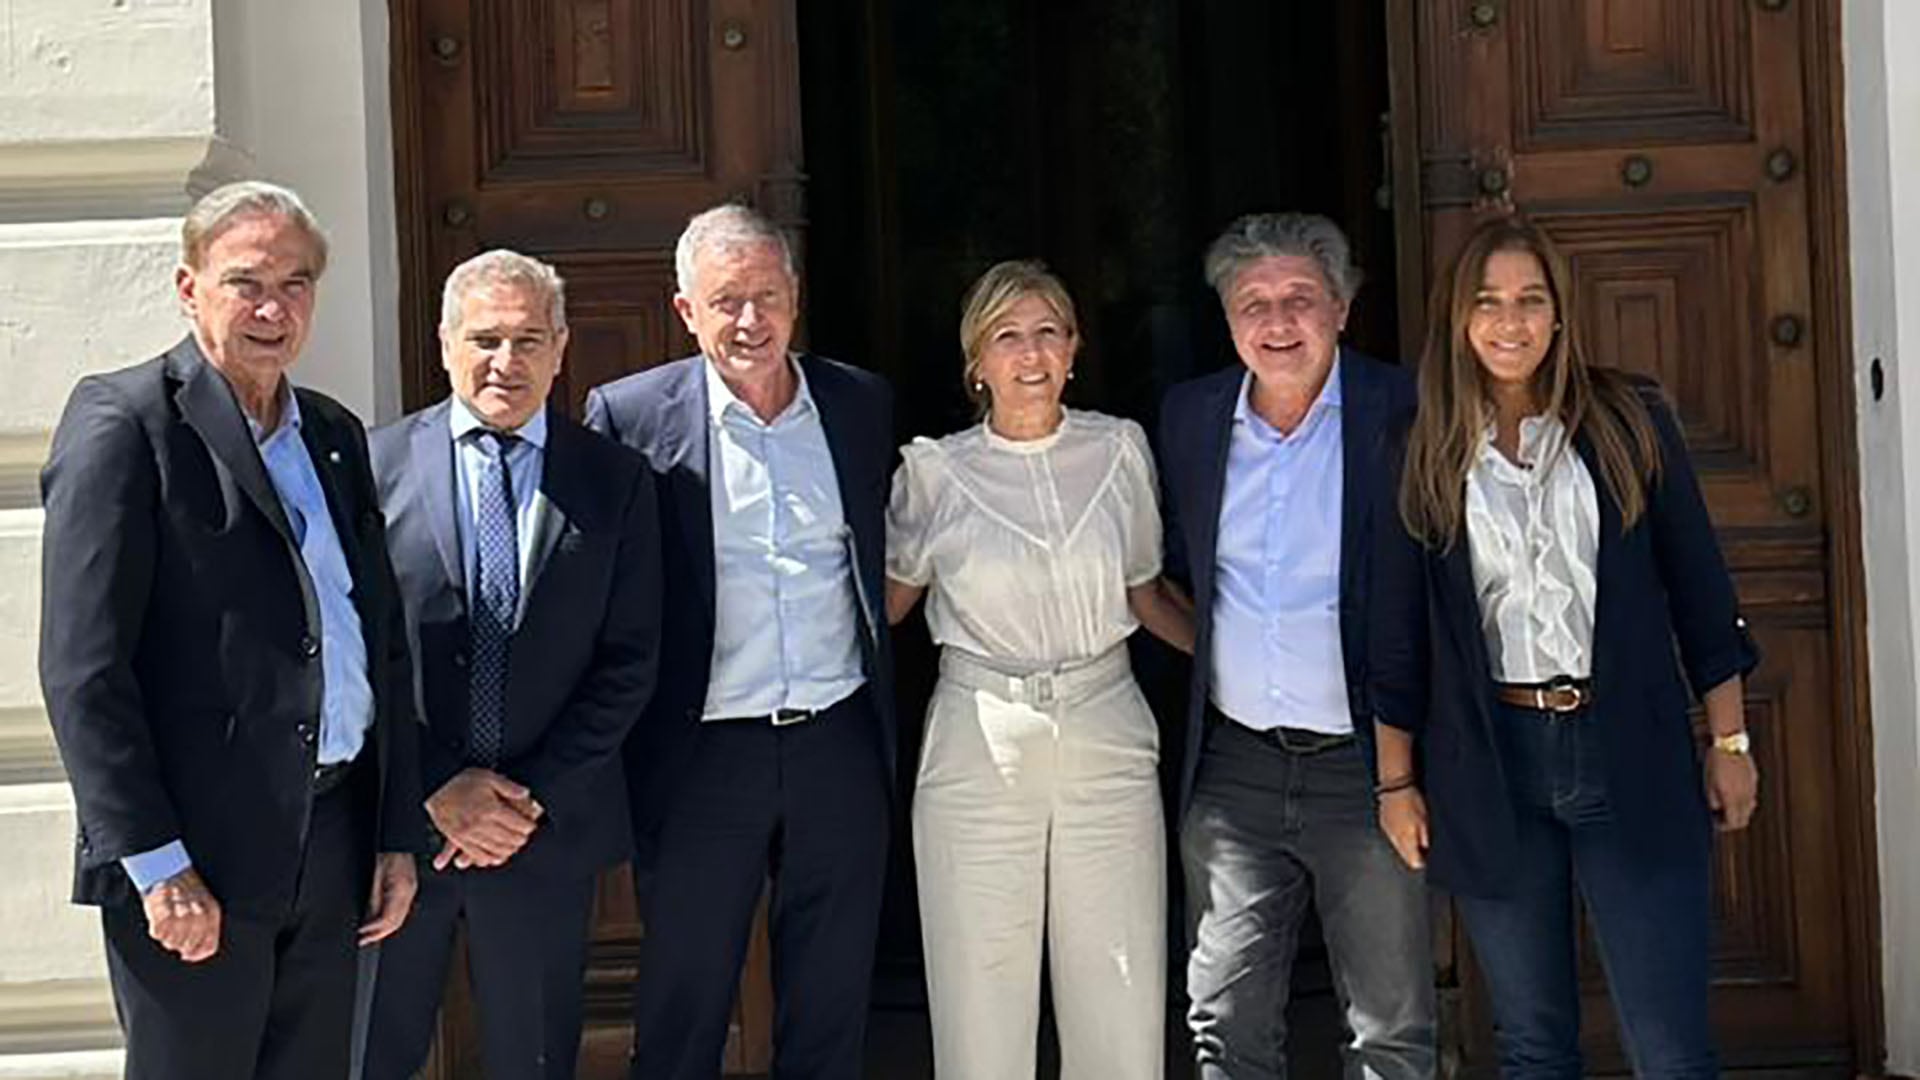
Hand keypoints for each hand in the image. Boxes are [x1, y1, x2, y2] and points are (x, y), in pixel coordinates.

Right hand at [141, 867, 221, 962]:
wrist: (168, 869)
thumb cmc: (186, 888)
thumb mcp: (205, 903)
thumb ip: (204, 927)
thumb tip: (190, 954)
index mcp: (212, 913)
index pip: (208, 946)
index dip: (196, 954)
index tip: (187, 955)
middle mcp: (197, 916)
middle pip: (188, 946)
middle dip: (180, 944)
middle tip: (174, 933)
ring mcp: (180, 916)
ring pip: (172, 943)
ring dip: (168, 937)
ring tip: (167, 923)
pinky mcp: (162, 915)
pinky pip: (158, 934)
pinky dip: (156, 930)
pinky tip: (158, 919)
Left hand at [358, 852, 417, 945]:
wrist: (398, 843)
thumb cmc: (386, 855)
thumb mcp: (375, 879)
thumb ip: (374, 901)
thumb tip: (368, 921)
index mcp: (401, 890)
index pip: (389, 919)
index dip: (375, 931)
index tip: (362, 936)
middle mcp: (409, 893)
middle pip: (397, 923)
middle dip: (380, 934)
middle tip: (364, 940)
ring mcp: (412, 892)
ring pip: (400, 919)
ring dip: (385, 929)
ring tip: (370, 935)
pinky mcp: (410, 890)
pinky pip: (402, 911)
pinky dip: (390, 919)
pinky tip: (380, 922)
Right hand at [424, 768, 541, 870]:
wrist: (433, 788)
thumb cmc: (461, 781)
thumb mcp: (488, 777)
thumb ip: (509, 787)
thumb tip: (526, 794)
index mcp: (490, 809)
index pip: (517, 824)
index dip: (528, 826)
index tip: (532, 825)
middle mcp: (480, 825)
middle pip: (509, 839)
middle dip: (521, 839)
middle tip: (526, 837)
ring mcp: (468, 835)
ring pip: (496, 850)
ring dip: (508, 850)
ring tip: (515, 846)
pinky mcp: (459, 840)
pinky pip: (477, 856)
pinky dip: (490, 858)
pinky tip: (496, 856)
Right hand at [1378, 787, 1428, 870]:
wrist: (1395, 786)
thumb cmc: (1414, 802)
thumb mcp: (1426, 822)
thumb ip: (1425, 841)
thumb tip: (1426, 854)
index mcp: (1407, 840)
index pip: (1414, 863)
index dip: (1423, 861)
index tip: (1428, 856)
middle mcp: (1395, 839)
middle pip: (1405, 856)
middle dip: (1414, 854)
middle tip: (1423, 844)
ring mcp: (1387, 831)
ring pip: (1398, 846)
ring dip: (1406, 844)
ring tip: (1414, 832)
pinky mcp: (1383, 823)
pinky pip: (1392, 836)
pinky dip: (1398, 835)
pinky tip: (1403, 825)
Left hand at [1704, 747, 1758, 831]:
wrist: (1729, 744)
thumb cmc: (1715, 763)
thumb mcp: (1708, 783)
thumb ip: (1713, 800)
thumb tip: (1716, 809)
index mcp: (1734, 799)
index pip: (1735, 823)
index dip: (1725, 826)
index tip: (1716, 822)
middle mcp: (1746, 796)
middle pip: (1745, 817)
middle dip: (1733, 820)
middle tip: (1720, 816)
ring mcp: (1752, 786)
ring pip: (1750, 806)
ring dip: (1739, 809)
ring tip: (1726, 802)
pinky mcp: (1754, 777)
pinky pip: (1751, 793)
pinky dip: (1743, 797)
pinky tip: (1733, 789)